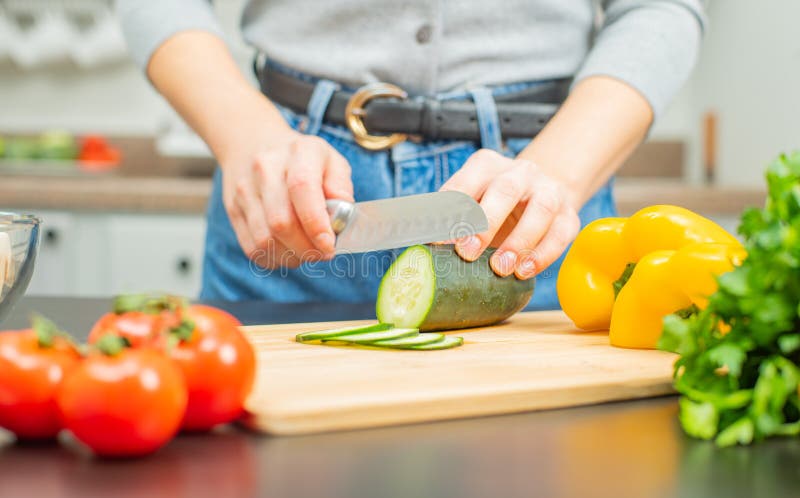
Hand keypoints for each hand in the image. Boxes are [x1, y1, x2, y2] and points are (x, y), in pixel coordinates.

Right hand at [221, 131, 353, 268]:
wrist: (253, 144)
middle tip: (323, 253)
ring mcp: (244, 190)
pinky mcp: (233, 210)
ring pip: (265, 240)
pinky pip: (252, 248)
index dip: (316, 223)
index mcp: (299, 152)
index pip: (302, 188)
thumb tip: (340, 221)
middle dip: (307, 248)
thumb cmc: (302, 159)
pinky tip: (288, 252)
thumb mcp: (332, 161)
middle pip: (281, 222)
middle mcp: (266, 168)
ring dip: (291, 257)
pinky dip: (274, 259)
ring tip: (306, 253)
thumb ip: (341, 189)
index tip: (329, 245)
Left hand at [440, 149, 580, 278]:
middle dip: (485, 222)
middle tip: (467, 253)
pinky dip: (543, 254)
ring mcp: (548, 190)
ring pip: (540, 209)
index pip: (466, 183)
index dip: (451, 213)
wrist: (541, 193)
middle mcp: (520, 172)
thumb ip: (448, 219)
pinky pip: (561, 233)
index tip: (438, 242)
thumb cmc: (493, 204)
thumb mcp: (470, 202)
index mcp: (486, 165)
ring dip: (519, 241)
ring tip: (500, 268)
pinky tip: (524, 271)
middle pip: (505, 190)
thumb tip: (420, 250)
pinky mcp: (569, 214)